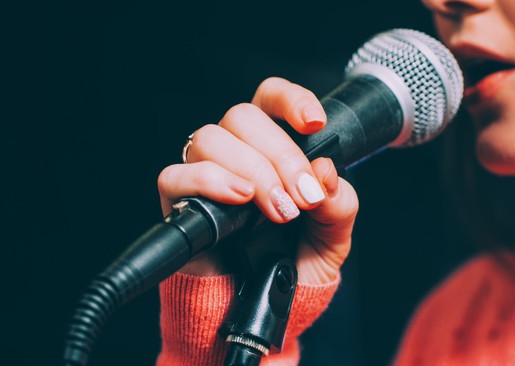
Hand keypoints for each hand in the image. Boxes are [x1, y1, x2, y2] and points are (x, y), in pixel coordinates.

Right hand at [157, 77, 358, 284]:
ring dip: (251, 171)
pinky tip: (239, 199)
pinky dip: (209, 181)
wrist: (270, 305)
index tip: (314, 123)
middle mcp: (235, 152)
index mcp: (272, 146)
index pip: (271, 99)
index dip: (290, 99)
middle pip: (242, 116)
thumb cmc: (295, 263)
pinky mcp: (178, 201)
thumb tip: (324, 172)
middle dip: (281, 156)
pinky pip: (176, 175)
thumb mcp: (333, 235)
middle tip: (302, 197)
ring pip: (211, 138)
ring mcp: (204, 173)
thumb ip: (339, 204)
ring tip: (276, 209)